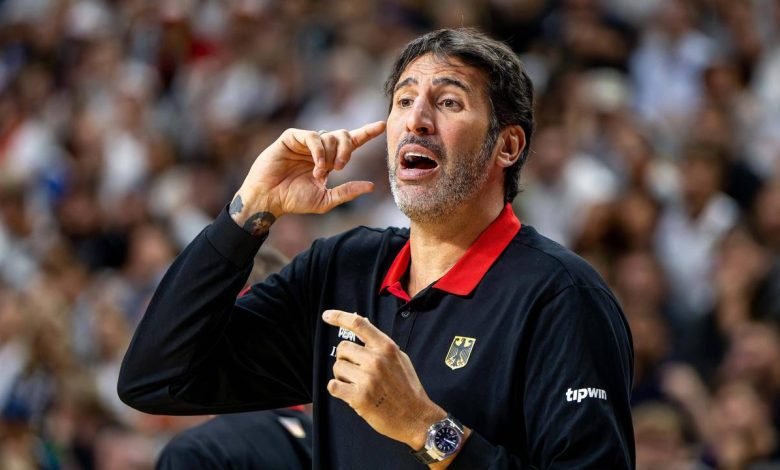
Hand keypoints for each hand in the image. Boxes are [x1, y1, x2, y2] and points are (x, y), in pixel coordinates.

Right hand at [231, 121, 385, 225]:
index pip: (351, 142)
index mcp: (328, 160)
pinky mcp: (291, 138)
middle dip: (347, 150)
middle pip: (344, 135)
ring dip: (329, 156)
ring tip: (320, 173)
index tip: (381, 126)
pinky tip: (316, 165)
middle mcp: (318, 148)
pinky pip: (313, 136)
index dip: (366, 133)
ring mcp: (305, 142)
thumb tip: (371, 186)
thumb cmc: (293, 200)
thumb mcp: (326, 200)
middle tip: (340, 167)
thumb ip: (347, 192)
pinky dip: (319, 151)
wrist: (269, 199)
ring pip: (330, 136)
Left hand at [322, 310, 445, 449]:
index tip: (326, 315)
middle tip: (356, 371)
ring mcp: (367, 378)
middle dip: (345, 359)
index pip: (359, 324)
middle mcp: (376, 360)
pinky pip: (333, 386)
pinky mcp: (359, 397)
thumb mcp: (400, 358)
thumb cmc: (408, 388)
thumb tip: (359, 323)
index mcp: (387, 347)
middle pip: (343, 348)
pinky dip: (338, 389)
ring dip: (342, 376)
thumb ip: (379, 343)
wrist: (416, 417)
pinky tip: (349, 393)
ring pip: (337, 367)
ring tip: (357, 384)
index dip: (340, 317)